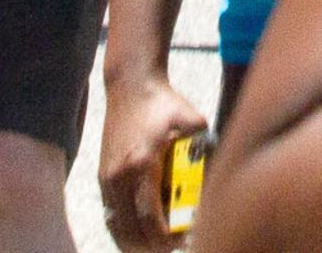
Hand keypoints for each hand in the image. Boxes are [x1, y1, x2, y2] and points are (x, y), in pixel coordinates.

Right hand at [98, 64, 209, 248]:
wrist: (130, 85)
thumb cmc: (164, 102)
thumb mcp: (193, 122)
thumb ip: (206, 150)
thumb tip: (219, 178)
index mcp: (142, 165)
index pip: (149, 218)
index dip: (166, 239)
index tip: (184, 241)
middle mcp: (119, 176)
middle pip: (130, 231)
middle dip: (153, 246)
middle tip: (175, 246)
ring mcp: (107, 177)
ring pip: (116, 227)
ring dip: (136, 242)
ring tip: (159, 243)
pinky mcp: (102, 176)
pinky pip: (110, 214)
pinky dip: (124, 229)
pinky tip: (142, 231)